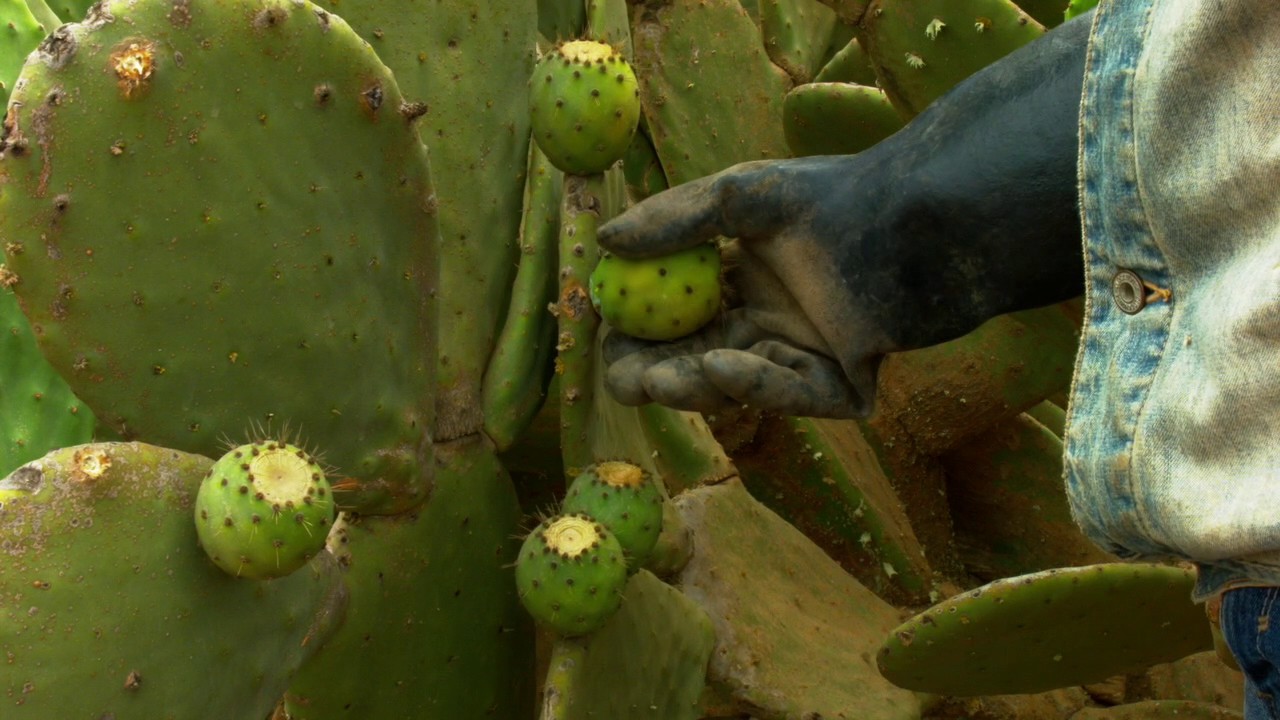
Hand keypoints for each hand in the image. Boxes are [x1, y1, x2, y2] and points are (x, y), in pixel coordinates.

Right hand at [598, 156, 886, 418]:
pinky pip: (789, 394)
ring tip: (656, 379)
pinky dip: (755, 382)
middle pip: (696, 362)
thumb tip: (605, 240)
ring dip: (693, 385)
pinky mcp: (841, 390)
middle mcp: (767, 325)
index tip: (606, 337)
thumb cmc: (835, 197)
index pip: (675, 318)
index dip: (638, 331)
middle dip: (656, 376)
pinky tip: (722, 366)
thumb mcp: (741, 197)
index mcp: (740, 284)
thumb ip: (676, 221)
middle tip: (624, 384)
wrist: (922, 218)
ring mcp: (803, 361)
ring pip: (735, 386)